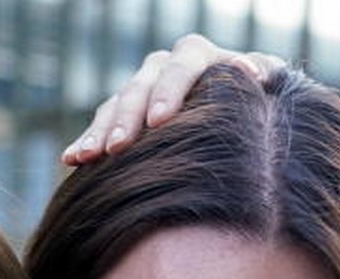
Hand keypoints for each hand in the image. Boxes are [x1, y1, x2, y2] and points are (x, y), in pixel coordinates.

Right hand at [61, 34, 285, 163]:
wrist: (244, 117)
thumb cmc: (260, 101)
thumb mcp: (269, 86)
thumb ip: (265, 74)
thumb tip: (254, 74)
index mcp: (197, 56)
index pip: (181, 67)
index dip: (169, 92)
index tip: (159, 121)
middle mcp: (163, 68)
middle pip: (140, 87)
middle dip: (128, 118)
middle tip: (120, 148)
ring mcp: (141, 90)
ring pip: (115, 105)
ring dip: (101, 132)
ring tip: (87, 157)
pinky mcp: (125, 114)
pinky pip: (100, 124)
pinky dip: (86, 142)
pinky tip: (70, 160)